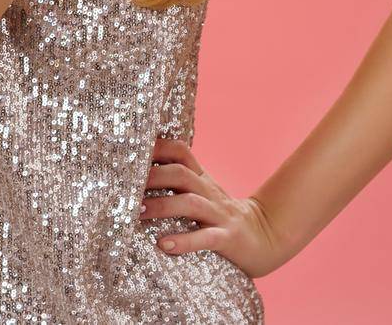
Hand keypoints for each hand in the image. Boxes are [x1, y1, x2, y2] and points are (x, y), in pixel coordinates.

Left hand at [139, 137, 292, 278]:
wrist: (265, 237)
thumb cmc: (220, 218)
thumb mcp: (201, 195)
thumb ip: (177, 185)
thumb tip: (134, 180)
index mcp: (202, 179)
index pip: (181, 152)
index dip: (157, 148)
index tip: (131, 152)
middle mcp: (209, 192)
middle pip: (181, 174)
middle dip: (153, 177)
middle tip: (126, 187)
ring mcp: (219, 215)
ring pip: (191, 203)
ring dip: (163, 206)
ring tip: (138, 213)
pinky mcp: (228, 238)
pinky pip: (206, 238)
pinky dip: (185, 241)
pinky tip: (164, 245)